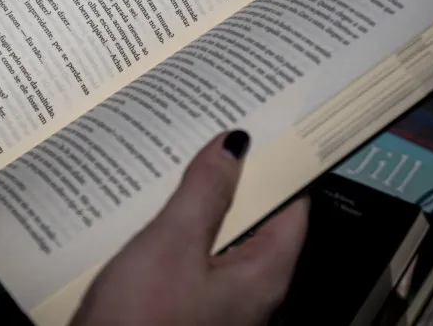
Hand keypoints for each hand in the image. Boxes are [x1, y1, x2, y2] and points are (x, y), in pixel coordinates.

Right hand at [70, 131, 308, 325]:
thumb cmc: (142, 320)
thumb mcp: (172, 244)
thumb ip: (205, 192)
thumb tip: (234, 146)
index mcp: (262, 277)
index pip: (291, 210)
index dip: (279, 167)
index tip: (264, 126)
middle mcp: (246, 292)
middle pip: (252, 222)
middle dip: (232, 178)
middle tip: (212, 132)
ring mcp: (212, 303)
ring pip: (214, 239)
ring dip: (197, 202)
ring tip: (176, 160)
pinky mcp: (179, 308)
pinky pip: (186, 258)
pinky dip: (174, 230)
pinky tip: (149, 208)